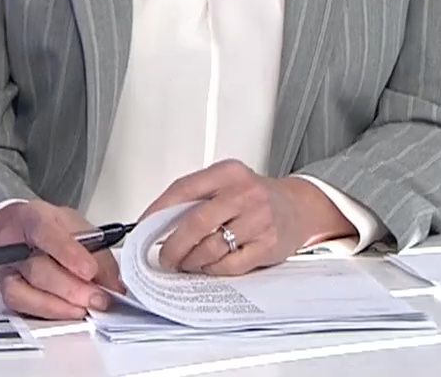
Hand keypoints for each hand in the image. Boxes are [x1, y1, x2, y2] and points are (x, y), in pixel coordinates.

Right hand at [0, 200, 123, 319]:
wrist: (15, 232)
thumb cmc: (48, 228)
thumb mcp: (75, 226)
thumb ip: (95, 250)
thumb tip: (113, 283)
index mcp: (33, 218)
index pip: (46, 233)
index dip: (68, 254)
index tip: (90, 271)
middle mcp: (12, 244)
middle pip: (38, 270)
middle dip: (72, 288)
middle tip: (98, 299)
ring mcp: (5, 270)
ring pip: (26, 293)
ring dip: (62, 305)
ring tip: (88, 308)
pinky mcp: (4, 291)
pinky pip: (22, 308)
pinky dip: (50, 312)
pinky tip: (70, 312)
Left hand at [140, 159, 353, 275]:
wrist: (297, 207)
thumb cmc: (256, 197)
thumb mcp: (228, 183)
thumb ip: (197, 197)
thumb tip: (156, 222)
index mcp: (228, 172)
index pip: (184, 189)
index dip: (158, 210)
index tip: (143, 227)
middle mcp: (244, 193)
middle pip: (196, 223)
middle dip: (173, 245)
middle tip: (164, 257)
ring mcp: (259, 219)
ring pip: (211, 248)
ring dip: (192, 261)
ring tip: (186, 263)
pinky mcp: (267, 245)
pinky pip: (229, 265)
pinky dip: (213, 269)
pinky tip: (209, 266)